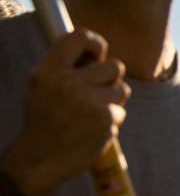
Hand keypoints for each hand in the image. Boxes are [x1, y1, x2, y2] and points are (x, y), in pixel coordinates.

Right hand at [0, 29, 128, 195]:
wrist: (40, 158)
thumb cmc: (45, 117)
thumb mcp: (42, 84)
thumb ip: (67, 65)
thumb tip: (98, 50)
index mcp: (49, 70)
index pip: (80, 37)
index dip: (96, 44)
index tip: (98, 55)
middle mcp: (68, 82)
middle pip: (114, 66)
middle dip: (110, 79)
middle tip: (94, 92)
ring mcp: (89, 101)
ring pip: (121, 89)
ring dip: (112, 100)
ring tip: (90, 112)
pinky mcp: (105, 119)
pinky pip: (120, 110)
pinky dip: (110, 119)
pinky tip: (92, 128)